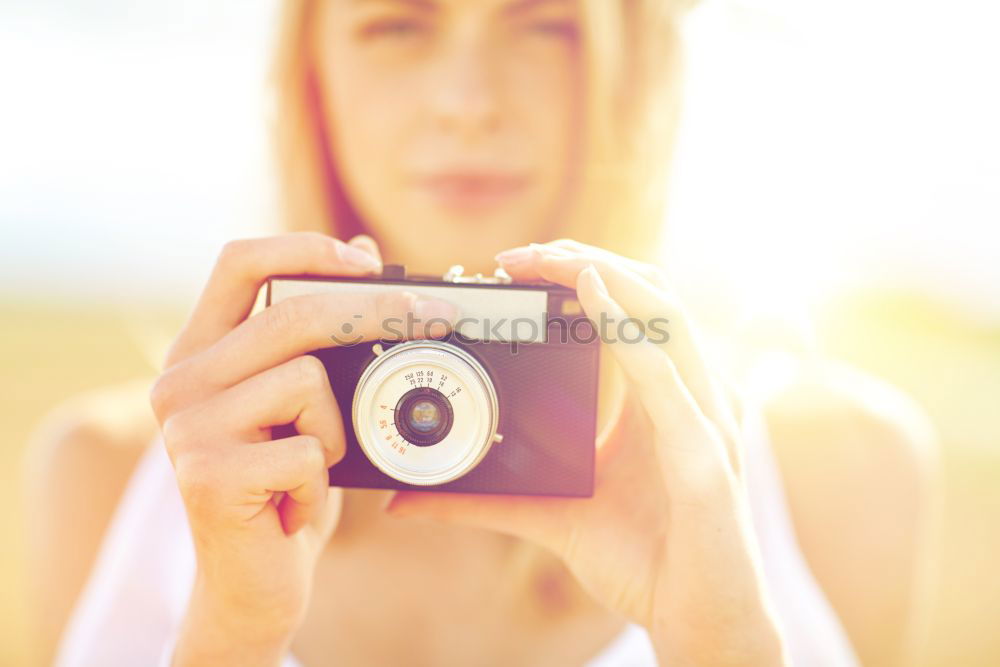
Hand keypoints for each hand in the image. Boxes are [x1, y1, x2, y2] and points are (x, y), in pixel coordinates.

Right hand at [148, 233, 457, 664]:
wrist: (254, 580)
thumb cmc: (284, 482)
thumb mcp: (305, 402)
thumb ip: (319, 332)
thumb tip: (361, 249)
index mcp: (199, 350)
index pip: (239, 260)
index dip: (306, 247)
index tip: (369, 262)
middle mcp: (180, 380)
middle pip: (290, 314)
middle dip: (378, 313)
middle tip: (437, 318)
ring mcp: (186, 429)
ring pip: (307, 381)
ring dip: (335, 429)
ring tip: (310, 465)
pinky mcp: (207, 476)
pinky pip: (307, 450)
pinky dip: (321, 481)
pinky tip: (293, 505)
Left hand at [386, 240, 787, 665]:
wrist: (699, 622)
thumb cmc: (645, 562)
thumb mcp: (553, 517)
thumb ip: (487, 499)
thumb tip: (406, 499)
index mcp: (664, 398)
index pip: (634, 310)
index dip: (583, 273)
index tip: (515, 265)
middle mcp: (692, 396)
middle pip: (651, 296)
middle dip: (587, 260)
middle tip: (519, 253)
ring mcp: (706, 422)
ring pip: (666, 319)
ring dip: (606, 276)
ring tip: (549, 259)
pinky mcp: (705, 461)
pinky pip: (671, 384)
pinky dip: (633, 335)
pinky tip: (596, 300)